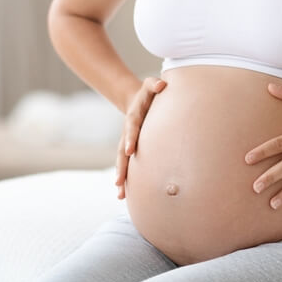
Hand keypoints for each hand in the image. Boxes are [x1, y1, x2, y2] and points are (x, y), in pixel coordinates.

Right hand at [114, 77, 166, 199]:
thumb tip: (162, 85)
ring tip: (119, 194)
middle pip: (121, 151)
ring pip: (122, 163)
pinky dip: (125, 180)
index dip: (130, 139)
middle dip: (121, 166)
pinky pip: (127, 166)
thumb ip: (155, 84)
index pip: (132, 129)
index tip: (129, 150)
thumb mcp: (151, 85)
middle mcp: (127, 134)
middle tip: (119, 181)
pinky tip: (122, 196)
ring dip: (121, 177)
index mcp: (133, 118)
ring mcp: (127, 143)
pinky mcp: (131, 151)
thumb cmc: (149, 94)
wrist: (137, 101)